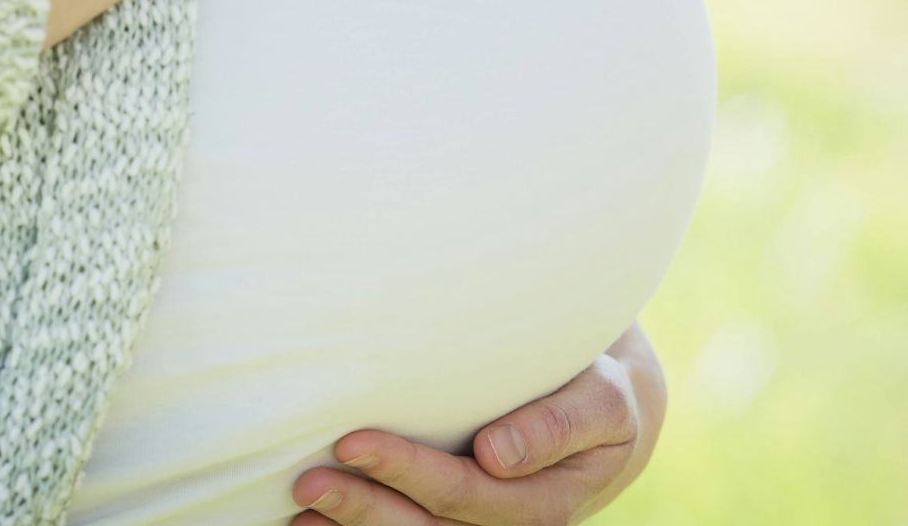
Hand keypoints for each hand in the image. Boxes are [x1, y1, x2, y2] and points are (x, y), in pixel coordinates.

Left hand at [290, 322, 667, 524]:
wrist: (607, 415)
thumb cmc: (601, 393)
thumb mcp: (604, 400)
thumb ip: (559, 425)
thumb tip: (496, 456)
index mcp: (548, 503)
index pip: (469, 494)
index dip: (409, 473)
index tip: (353, 442)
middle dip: (366, 508)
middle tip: (309, 480)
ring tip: (300, 504)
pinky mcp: (459, 523)